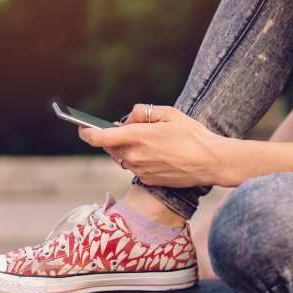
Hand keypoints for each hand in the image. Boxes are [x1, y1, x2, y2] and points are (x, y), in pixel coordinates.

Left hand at [79, 104, 224, 187]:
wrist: (211, 162)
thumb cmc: (192, 135)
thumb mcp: (169, 113)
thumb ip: (143, 112)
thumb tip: (126, 118)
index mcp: (136, 137)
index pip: (97, 137)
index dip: (85, 132)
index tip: (81, 128)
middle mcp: (134, 156)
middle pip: (109, 148)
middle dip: (114, 138)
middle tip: (132, 130)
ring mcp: (140, 171)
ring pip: (122, 158)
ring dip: (128, 150)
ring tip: (151, 143)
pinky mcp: (148, 181)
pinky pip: (135, 168)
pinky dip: (141, 161)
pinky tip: (159, 156)